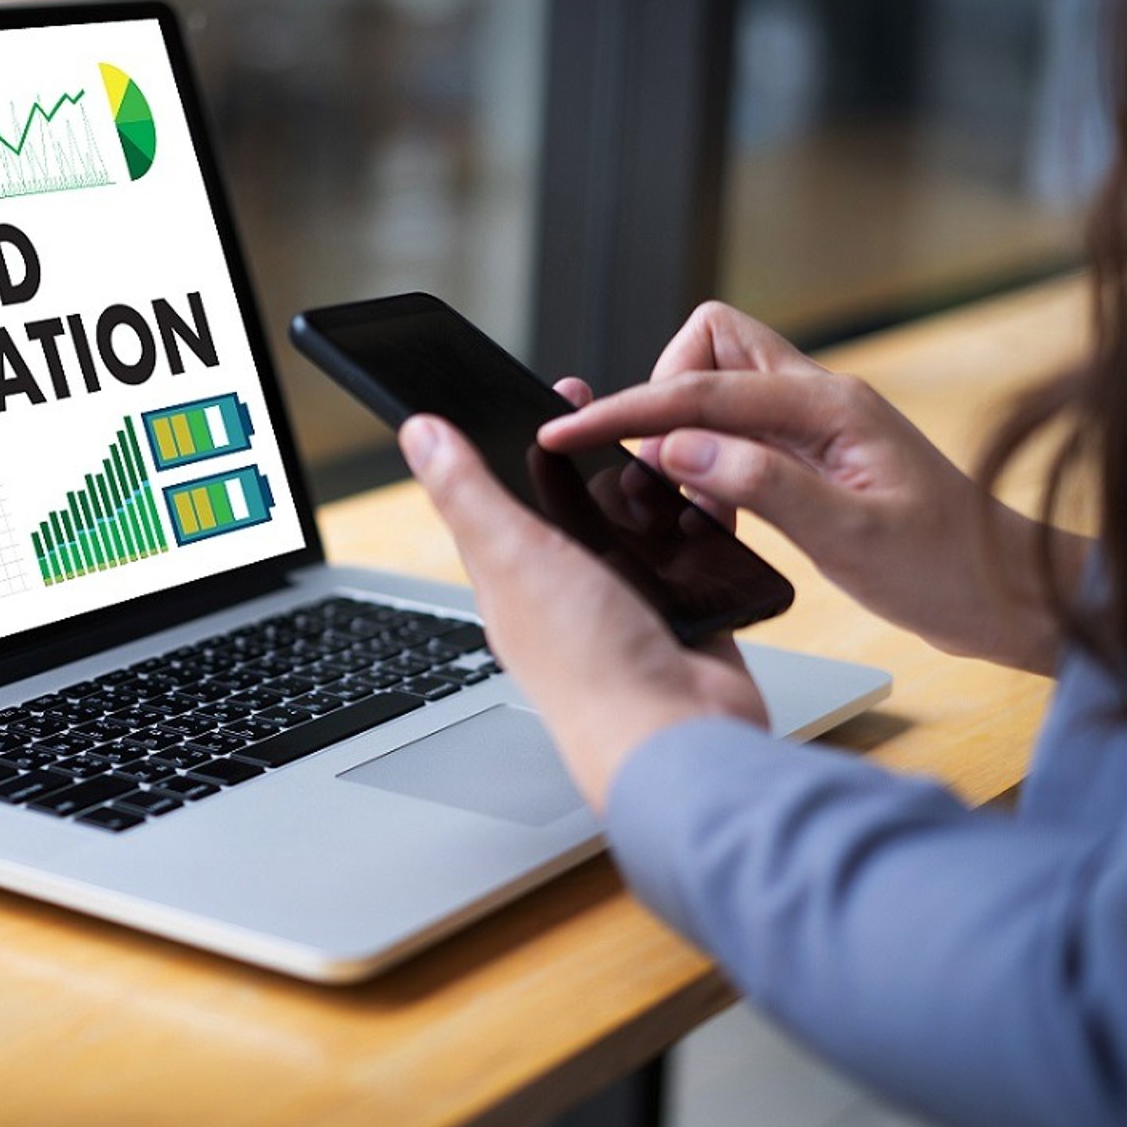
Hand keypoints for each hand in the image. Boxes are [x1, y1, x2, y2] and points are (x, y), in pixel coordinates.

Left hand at [399, 405, 766, 812]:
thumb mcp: (514, 558)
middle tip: (627, 409)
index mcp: (513, 576)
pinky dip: (698, 525)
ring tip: (673, 446)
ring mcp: (625, 603)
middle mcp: (565, 589)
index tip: (556, 388)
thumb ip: (470, 494)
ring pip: (636, 526)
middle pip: (577, 503)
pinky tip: (708, 498)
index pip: (506, 491)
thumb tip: (417, 432)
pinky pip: (689, 555)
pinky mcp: (682, 616)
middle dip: (600, 452)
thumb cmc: (589, 666)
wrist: (677, 738)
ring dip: (652, 488)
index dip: (524, 435)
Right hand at [539, 303, 1087, 673]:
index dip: (628, 409)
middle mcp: (820, 399)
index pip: (702, 390)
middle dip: (663, 391)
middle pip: (710, 346)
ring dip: (684, 427)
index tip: (570, 431)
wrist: (1006, 595)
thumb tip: (675, 448)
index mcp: (830, 405)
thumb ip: (759, 484)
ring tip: (685, 495)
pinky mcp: (811, 455)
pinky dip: (708, 459)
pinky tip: (713, 509)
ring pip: (719, 385)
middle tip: (656, 463)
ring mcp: (816, 424)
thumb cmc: (946, 568)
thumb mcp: (850, 536)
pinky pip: (736, 431)